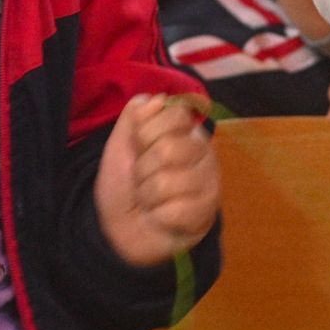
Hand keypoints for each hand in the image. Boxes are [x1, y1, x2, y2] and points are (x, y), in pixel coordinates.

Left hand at [94, 94, 221, 267]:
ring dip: (148, 196)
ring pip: (169, 182)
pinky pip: (176, 209)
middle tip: (142, 181)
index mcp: (184, 132)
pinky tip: (162, 218)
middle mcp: (203, 152)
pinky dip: (159, 216)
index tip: (138, 148)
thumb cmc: (123, 187)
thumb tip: (156, 98)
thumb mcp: (119, 147)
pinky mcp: (208, 212)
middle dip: (143, 169)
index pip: (177, 114)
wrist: (119, 231)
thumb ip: (134, 118)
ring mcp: (209, 182)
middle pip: (169, 149)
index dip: (146, 133)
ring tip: (150, 201)